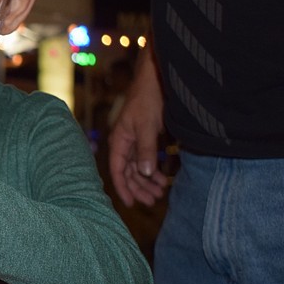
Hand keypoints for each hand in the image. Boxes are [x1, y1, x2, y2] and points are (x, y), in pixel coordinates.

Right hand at [108, 48, 168, 206]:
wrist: (156, 78)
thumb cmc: (147, 98)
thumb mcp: (147, 125)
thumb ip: (146, 150)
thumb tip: (146, 173)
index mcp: (119, 140)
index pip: (118, 170)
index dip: (123, 188)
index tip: (132, 204)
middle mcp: (125, 143)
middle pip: (129, 172)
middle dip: (140, 187)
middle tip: (155, 200)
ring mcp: (135, 140)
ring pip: (139, 167)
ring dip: (149, 180)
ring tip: (163, 190)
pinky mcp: (147, 136)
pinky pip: (148, 158)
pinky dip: (155, 169)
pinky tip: (165, 177)